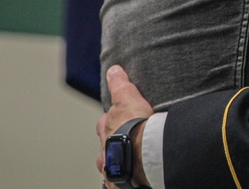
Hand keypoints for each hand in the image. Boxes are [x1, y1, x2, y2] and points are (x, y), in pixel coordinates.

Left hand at [97, 65, 153, 187]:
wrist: (143, 153)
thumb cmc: (135, 126)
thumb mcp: (127, 97)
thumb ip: (120, 84)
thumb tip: (113, 70)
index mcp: (106, 129)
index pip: (104, 122)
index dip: (110, 119)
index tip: (119, 117)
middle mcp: (104, 150)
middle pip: (105, 144)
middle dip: (112, 141)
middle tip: (125, 139)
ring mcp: (111, 167)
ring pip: (110, 162)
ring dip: (117, 159)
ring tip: (129, 159)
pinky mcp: (120, 181)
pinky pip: (119, 180)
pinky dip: (123, 176)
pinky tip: (132, 175)